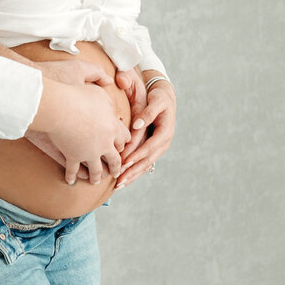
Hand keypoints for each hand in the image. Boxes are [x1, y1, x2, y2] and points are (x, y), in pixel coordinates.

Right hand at [37, 77, 130, 186]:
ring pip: (97, 170)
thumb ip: (106, 95)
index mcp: (113, 126)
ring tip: (95, 181)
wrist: (58, 106)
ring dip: (96, 176)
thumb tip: (109, 94)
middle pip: (114, 158)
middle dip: (115, 166)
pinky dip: (73, 176)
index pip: (124, 138)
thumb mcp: (97, 90)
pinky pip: (74, 170)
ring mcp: (89, 152)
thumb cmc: (77, 94)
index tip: (122, 146)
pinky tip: (71, 181)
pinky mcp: (73, 157)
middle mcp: (105, 143)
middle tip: (115, 171)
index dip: (123, 142)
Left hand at [112, 75, 174, 190]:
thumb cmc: (159, 99)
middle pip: (147, 161)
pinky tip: (123, 180)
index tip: (124, 162)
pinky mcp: (153, 150)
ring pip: (145, 166)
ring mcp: (159, 148)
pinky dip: (134, 173)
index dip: (137, 155)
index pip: (150, 147)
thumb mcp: (156, 102)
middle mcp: (163, 143)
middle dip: (132, 172)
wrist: (165, 99)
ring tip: (118, 185)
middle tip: (118, 181)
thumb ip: (147, 113)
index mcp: (165, 132)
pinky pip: (144, 164)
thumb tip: (137, 124)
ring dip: (132, 176)